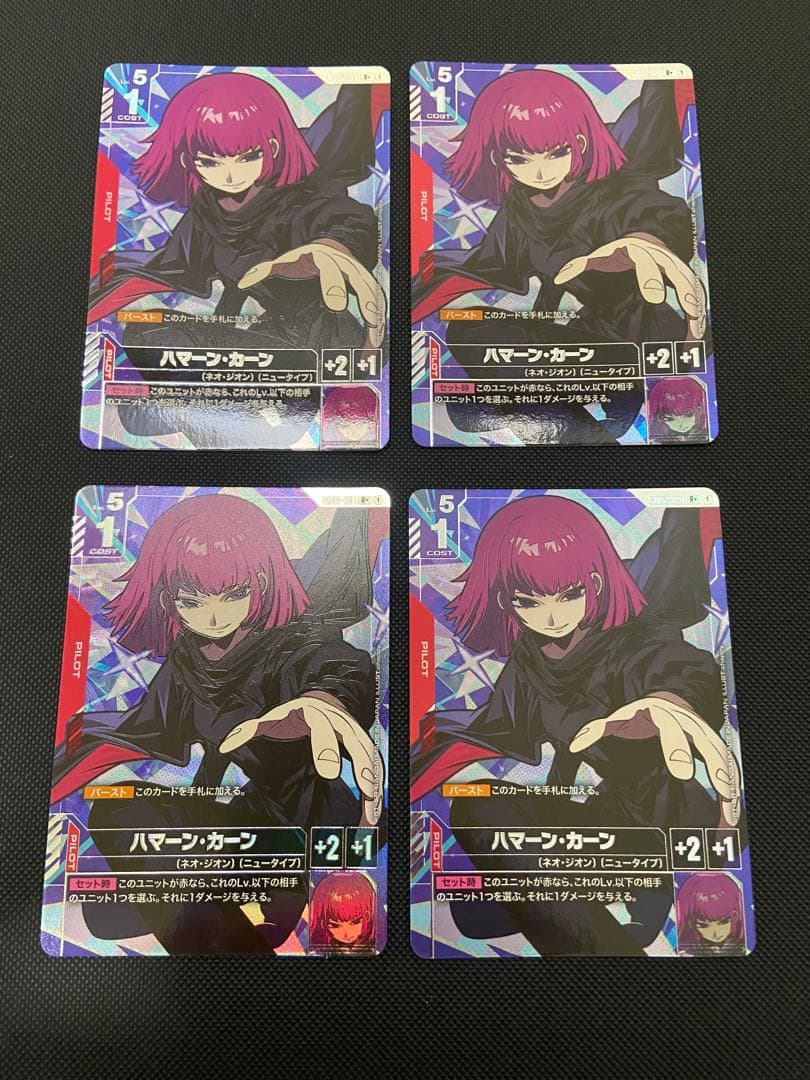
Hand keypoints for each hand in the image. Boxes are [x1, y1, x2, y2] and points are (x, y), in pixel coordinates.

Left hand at [218, 695, 383, 824]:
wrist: (323, 699)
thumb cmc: (295, 715)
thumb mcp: (274, 719)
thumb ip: (250, 731)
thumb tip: (224, 746)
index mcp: (317, 717)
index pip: (324, 733)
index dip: (328, 751)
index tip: (330, 772)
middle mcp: (342, 724)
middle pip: (358, 747)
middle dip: (363, 772)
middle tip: (364, 797)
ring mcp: (357, 735)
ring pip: (372, 760)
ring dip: (374, 789)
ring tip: (370, 819)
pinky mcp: (364, 748)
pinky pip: (376, 769)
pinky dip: (376, 791)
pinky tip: (372, 816)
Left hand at [237, 242, 385, 346]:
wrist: (331, 246)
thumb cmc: (307, 259)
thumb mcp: (286, 261)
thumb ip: (264, 271)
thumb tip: (242, 282)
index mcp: (326, 259)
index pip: (333, 272)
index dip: (335, 287)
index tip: (336, 304)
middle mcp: (349, 267)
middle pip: (363, 286)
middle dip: (367, 307)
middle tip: (367, 328)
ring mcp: (362, 278)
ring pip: (376, 299)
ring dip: (377, 324)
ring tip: (373, 349)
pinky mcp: (370, 290)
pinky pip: (379, 309)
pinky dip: (379, 328)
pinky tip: (374, 348)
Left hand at [554, 235, 705, 338]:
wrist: (643, 238)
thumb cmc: (619, 252)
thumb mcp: (600, 256)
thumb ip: (580, 266)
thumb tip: (559, 278)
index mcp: (641, 252)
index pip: (649, 264)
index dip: (652, 280)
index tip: (655, 297)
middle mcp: (664, 258)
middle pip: (680, 275)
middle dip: (685, 294)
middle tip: (688, 315)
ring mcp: (677, 268)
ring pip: (693, 287)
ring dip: (696, 310)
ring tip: (695, 336)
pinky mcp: (684, 279)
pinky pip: (696, 296)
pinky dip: (698, 316)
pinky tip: (696, 337)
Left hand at [569, 695, 740, 825]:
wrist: (668, 700)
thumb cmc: (641, 715)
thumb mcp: (620, 719)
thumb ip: (598, 731)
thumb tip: (574, 745)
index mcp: (666, 717)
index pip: (674, 733)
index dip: (679, 752)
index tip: (683, 772)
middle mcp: (692, 725)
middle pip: (709, 745)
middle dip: (716, 769)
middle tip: (720, 792)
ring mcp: (707, 736)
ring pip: (724, 759)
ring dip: (730, 786)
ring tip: (730, 817)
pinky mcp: (716, 749)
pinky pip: (729, 769)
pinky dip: (733, 792)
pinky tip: (732, 817)